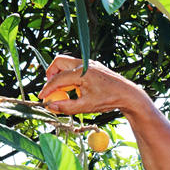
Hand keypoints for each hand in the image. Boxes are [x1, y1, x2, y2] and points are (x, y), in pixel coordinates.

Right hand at [38, 55, 152, 115]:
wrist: (127, 94)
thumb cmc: (109, 100)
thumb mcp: (86, 107)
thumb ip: (67, 107)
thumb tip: (51, 106)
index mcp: (82, 73)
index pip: (58, 79)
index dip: (47, 89)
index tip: (42, 97)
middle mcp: (84, 64)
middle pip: (59, 62)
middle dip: (51, 74)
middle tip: (50, 88)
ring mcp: (89, 62)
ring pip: (67, 63)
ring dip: (61, 75)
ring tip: (63, 91)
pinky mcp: (93, 65)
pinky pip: (76, 66)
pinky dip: (70, 75)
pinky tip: (76, 89)